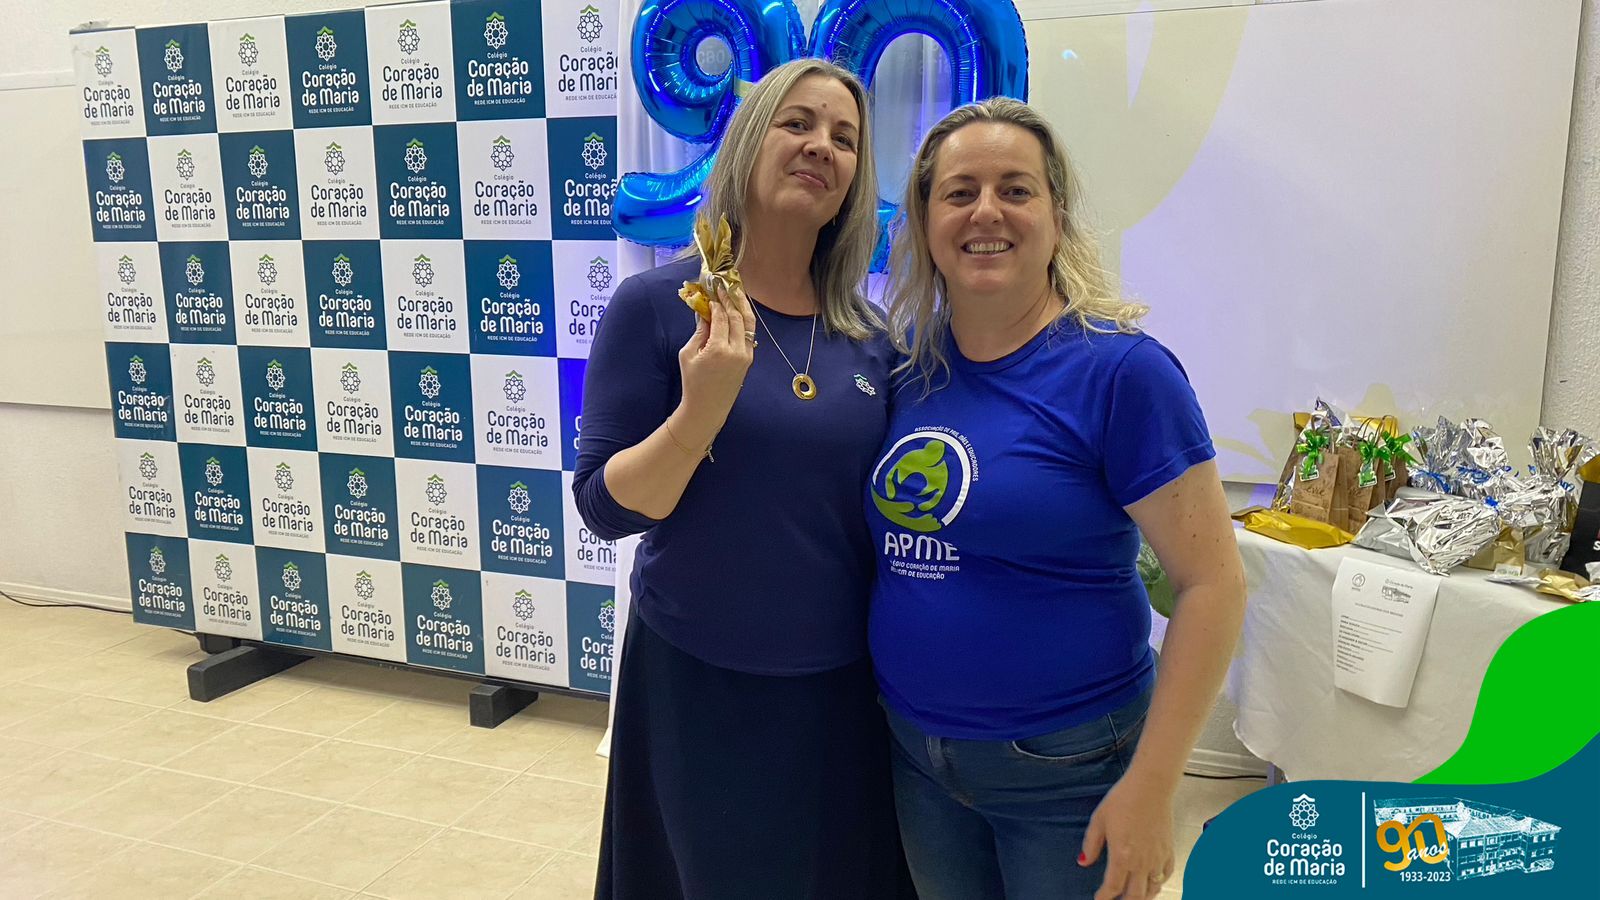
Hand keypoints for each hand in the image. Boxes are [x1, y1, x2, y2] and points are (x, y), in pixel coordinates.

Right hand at [675, 282, 755, 437]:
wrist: (707, 408)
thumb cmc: (693, 382)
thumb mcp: (688, 354)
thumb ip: (699, 330)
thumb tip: (704, 309)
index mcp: (718, 349)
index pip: (721, 316)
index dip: (716, 301)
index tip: (711, 290)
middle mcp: (736, 350)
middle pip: (737, 316)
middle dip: (730, 298)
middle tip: (724, 285)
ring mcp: (746, 355)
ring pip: (748, 323)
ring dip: (742, 305)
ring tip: (736, 291)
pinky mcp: (749, 359)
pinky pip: (749, 334)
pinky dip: (744, 320)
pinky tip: (739, 310)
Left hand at [1080, 770, 1176, 898]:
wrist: (1151, 786)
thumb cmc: (1124, 799)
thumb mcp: (1099, 820)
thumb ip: (1091, 844)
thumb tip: (1083, 861)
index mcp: (1122, 856)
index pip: (1112, 887)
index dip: (1104, 898)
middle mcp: (1142, 861)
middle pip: (1135, 896)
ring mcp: (1157, 857)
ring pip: (1153, 889)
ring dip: (1142, 896)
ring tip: (1134, 895)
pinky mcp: (1169, 850)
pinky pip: (1166, 875)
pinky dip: (1159, 883)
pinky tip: (1153, 881)